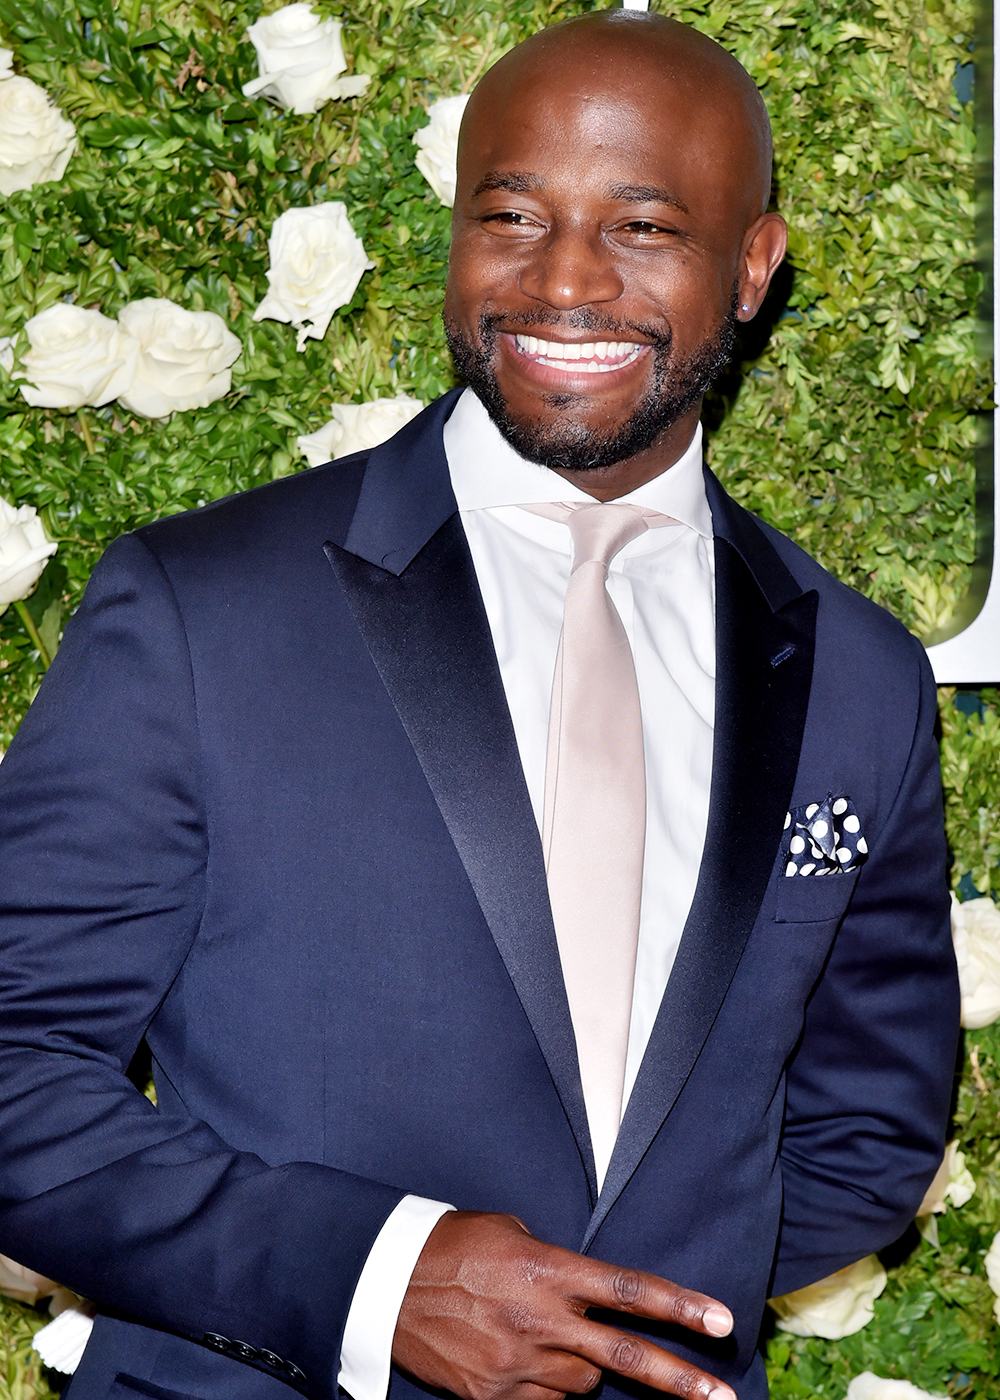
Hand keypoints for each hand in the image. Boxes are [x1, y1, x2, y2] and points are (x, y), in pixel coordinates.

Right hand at [392, 1212, 735, 1399]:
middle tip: (723, 1399)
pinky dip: (546, 1384)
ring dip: (582, 1365)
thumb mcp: (511, 1235)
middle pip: (623, 1355)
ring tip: (549, 1337)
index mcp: (548, 1271)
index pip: (628, 1291)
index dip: (679, 1307)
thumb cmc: (454, 1246)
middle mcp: (539, 1320)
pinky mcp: (493, 1396)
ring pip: (583, 1382)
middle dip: (679, 1380)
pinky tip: (519, 1357)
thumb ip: (557, 1265)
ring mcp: (516, 1365)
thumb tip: (589, 1294)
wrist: (386, 1284)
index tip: (721, 1321)